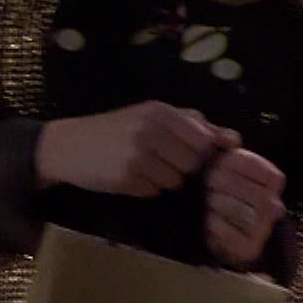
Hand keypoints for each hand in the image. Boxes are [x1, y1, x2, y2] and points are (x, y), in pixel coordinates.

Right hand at [36, 102, 238, 196]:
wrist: (68, 145)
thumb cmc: (115, 130)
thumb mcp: (150, 117)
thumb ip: (193, 124)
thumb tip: (234, 139)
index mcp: (160, 111)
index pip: (204, 139)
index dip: (200, 153)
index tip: (187, 155)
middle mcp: (150, 129)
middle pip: (193, 162)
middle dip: (183, 168)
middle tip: (161, 163)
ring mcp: (138, 154)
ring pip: (176, 181)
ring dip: (164, 181)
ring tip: (143, 169)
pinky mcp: (127, 177)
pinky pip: (154, 191)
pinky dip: (146, 189)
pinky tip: (129, 177)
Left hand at [204, 148, 285, 268]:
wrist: (215, 223)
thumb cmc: (219, 185)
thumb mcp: (221, 160)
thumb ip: (223, 144)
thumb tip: (228, 138)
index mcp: (271, 181)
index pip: (269, 173)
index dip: (242, 166)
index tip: (220, 163)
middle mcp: (274, 205)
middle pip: (259, 196)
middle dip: (229, 187)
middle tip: (208, 183)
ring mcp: (264, 229)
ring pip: (249, 217)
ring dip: (223, 206)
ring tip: (207, 201)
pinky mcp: (250, 249)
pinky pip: (239, 241)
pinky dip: (220, 230)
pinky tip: (209, 222)